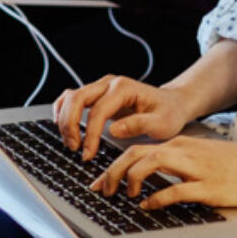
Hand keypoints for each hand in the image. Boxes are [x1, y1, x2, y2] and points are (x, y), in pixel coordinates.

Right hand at [54, 74, 192, 161]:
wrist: (172, 103)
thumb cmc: (168, 113)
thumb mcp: (162, 123)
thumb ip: (139, 125)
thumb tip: (113, 130)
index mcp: (123, 88)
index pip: (98, 111)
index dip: (89, 134)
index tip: (88, 154)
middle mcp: (109, 83)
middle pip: (77, 98)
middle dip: (69, 125)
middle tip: (74, 148)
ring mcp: (101, 87)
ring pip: (70, 97)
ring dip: (64, 119)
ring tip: (70, 142)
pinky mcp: (96, 95)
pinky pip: (71, 99)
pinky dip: (63, 112)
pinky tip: (64, 128)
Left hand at [87, 136, 236, 211]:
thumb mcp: (202, 158)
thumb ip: (176, 165)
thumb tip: (149, 180)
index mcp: (181, 145)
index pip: (137, 149)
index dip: (112, 165)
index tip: (99, 181)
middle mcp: (185, 152)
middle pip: (136, 154)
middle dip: (112, 171)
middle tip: (101, 189)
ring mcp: (197, 168)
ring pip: (151, 164)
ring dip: (130, 179)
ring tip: (123, 195)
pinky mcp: (209, 187)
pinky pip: (175, 190)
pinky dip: (156, 198)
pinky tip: (148, 206)